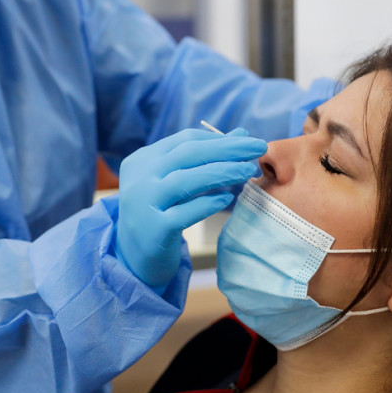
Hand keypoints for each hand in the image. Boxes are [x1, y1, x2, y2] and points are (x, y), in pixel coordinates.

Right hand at [116, 128, 265, 289]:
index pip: (185, 141)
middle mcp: (139, 178)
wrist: (132, 258)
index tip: (248, 140)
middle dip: (228, 149)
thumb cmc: (161, 213)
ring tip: (249, 171)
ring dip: (223, 172)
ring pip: (186, 181)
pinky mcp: (153, 230)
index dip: (220, 139)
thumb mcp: (176, 182)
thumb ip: (204, 159)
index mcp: (143, 160)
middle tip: (258, 148)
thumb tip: (241, 134)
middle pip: (188, 155)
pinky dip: (207, 203)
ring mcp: (143, 203)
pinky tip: (228, 199)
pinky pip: (184, 213)